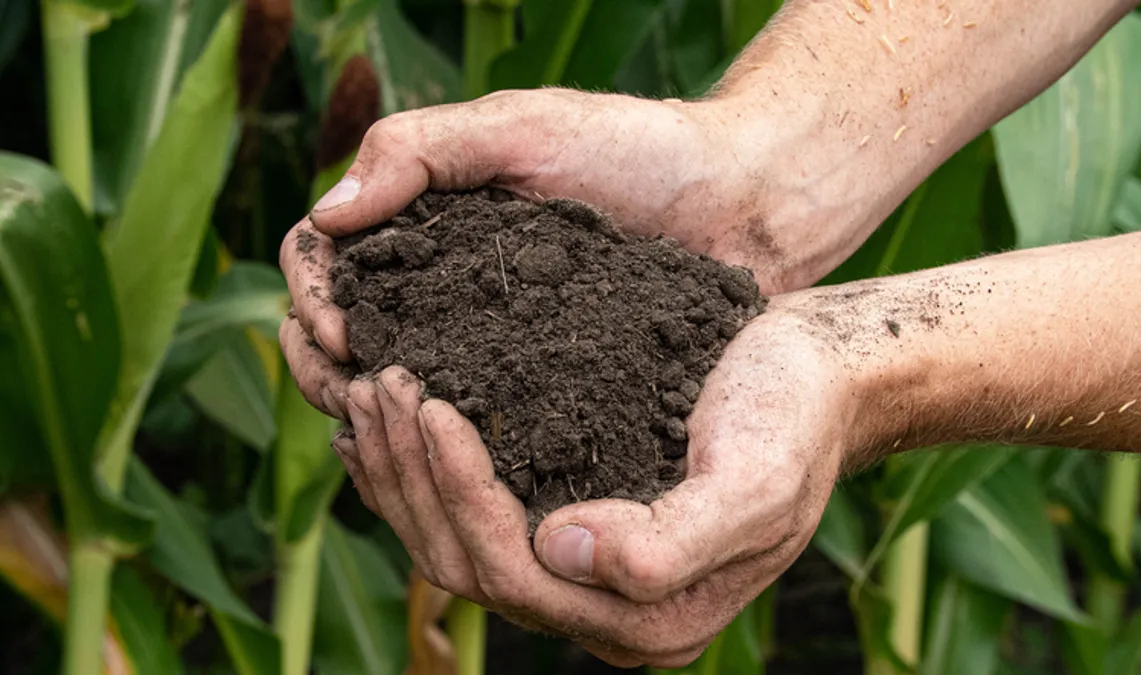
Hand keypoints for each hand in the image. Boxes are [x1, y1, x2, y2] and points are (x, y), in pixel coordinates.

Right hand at [279, 87, 854, 420]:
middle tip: (354, 390)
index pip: (325, 260)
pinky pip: (473, 421)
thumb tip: (326, 217)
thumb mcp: (522, 128)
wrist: (742, 201)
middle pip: (346, 334)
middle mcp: (445, 287)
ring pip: (400, 388)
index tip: (336, 332)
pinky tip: (444, 463)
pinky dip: (441, 444)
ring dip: (375, 414)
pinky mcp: (541, 389)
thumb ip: (422, 151)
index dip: (311, 296)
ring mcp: (490, 342)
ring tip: (391, 431)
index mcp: (424, 222)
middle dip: (328, 364)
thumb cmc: (636, 148)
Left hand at [321, 301, 853, 666]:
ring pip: (457, 543)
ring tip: (370, 389)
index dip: (458, 492)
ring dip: (403, 472)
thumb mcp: (755, 482)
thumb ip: (671, 545)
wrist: (823, 377)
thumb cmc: (795, 419)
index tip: (430, 402)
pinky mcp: (572, 520)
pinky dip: (423, 471)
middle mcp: (605, 608)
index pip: (514, 572)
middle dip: (412, 478)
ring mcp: (584, 571)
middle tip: (378, 382)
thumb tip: (561, 552)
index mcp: (649, 616)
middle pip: (468, 566)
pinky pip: (474, 513)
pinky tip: (393, 425)